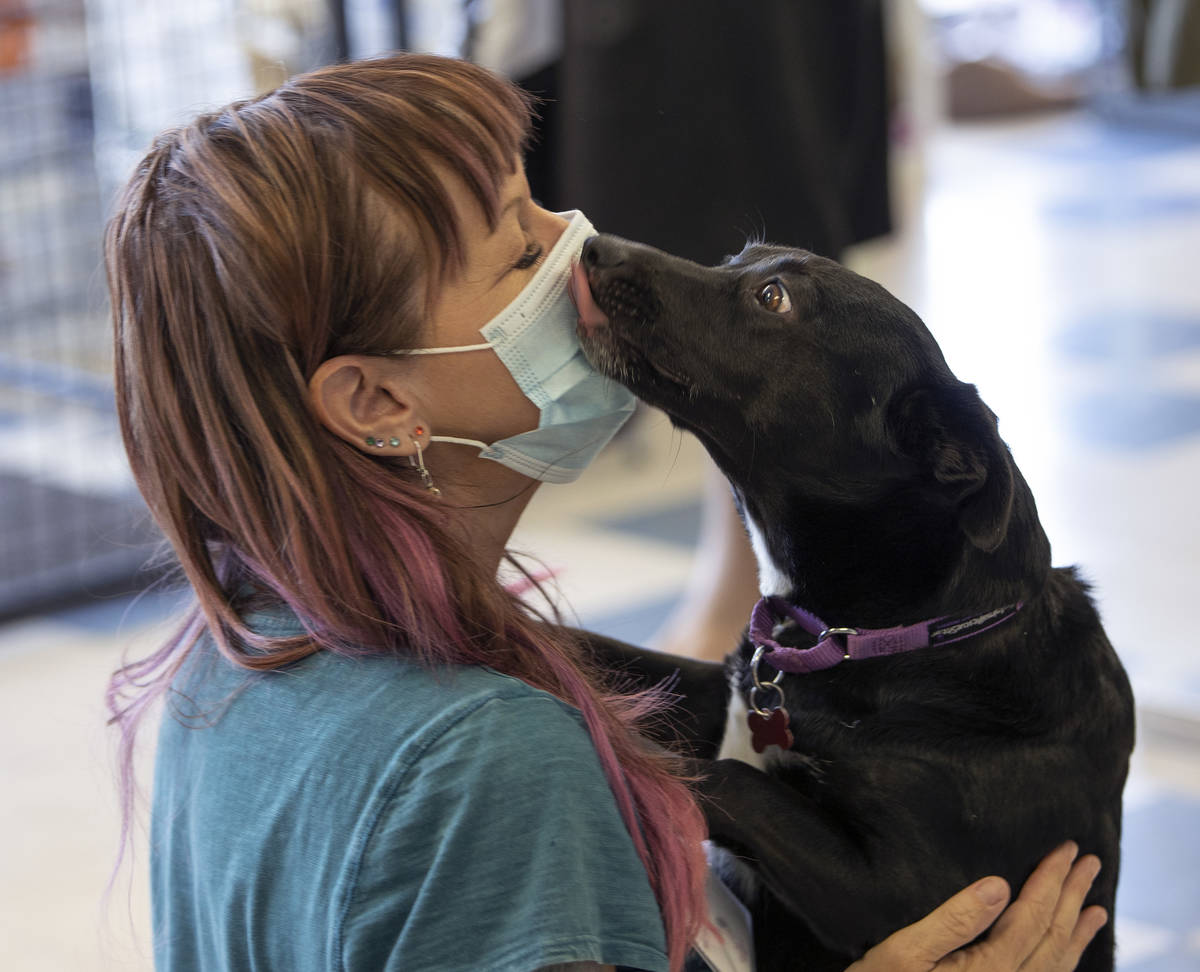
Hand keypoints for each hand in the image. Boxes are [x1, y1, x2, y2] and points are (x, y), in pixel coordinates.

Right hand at [846, 842, 1106, 970]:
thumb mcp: (904, 952)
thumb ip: (954, 920)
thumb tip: (999, 884)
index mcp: (990, 970)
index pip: (1032, 916)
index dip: (1051, 880)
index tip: (1067, 849)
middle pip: (1052, 939)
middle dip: (1072, 898)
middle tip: (1090, 863)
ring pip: (1056, 966)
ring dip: (1076, 934)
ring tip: (1095, 911)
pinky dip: (1063, 964)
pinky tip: (1064, 956)